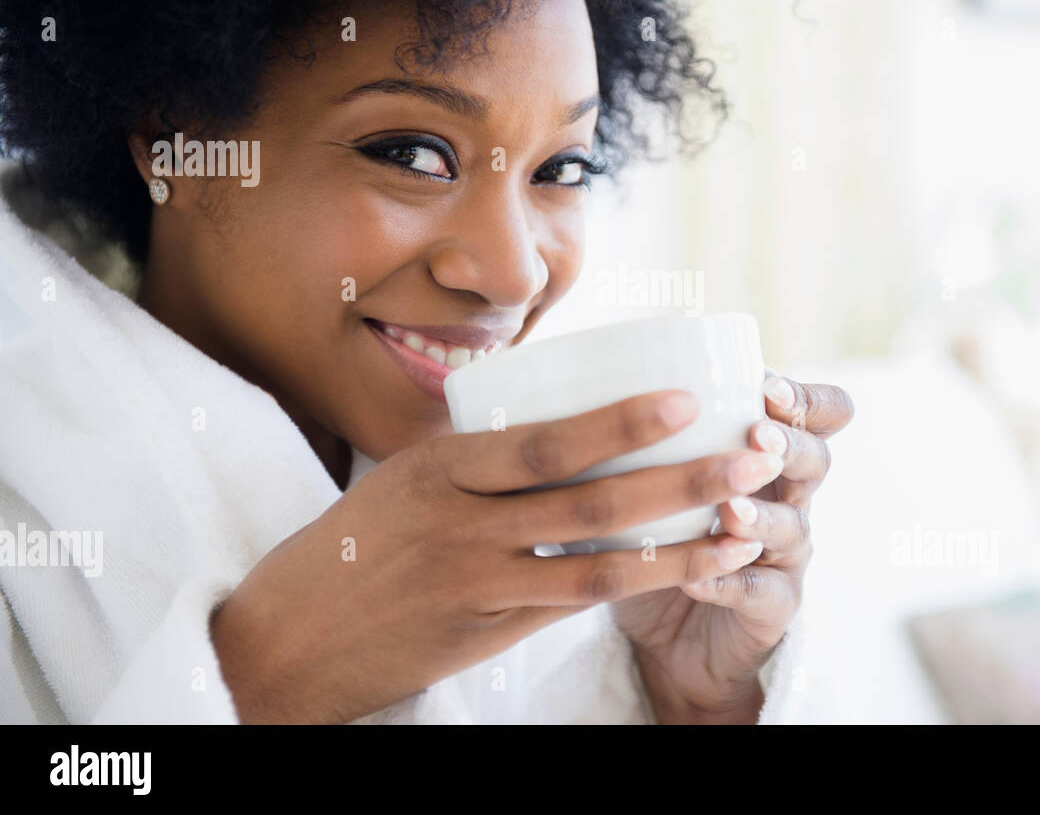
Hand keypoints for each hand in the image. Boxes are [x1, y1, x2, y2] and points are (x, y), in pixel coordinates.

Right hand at [208, 388, 787, 723]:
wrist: (286, 642)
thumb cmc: (350, 545)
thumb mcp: (404, 480)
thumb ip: (479, 460)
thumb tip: (563, 425)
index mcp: (440, 469)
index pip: (543, 442)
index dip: (620, 422)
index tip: (687, 399)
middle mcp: (462, 526)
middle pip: (589, 501)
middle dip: (681, 479)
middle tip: (751, 455)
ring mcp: (476, 587)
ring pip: (596, 566)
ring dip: (679, 547)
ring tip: (742, 526)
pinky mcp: (485, 636)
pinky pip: (572, 607)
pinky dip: (632, 588)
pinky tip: (686, 571)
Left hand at [612, 372, 853, 723]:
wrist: (671, 637)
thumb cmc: (655, 536)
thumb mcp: (647, 480)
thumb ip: (635, 437)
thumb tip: (566, 382)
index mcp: (765, 454)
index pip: (817, 412)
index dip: (802, 398)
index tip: (764, 386)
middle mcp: (787, 498)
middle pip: (817, 461)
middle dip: (790, 445)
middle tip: (757, 437)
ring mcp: (785, 556)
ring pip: (794, 528)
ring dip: (762, 516)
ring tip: (731, 510)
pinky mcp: (772, 609)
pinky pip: (759, 593)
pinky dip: (727, 583)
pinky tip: (697, 579)